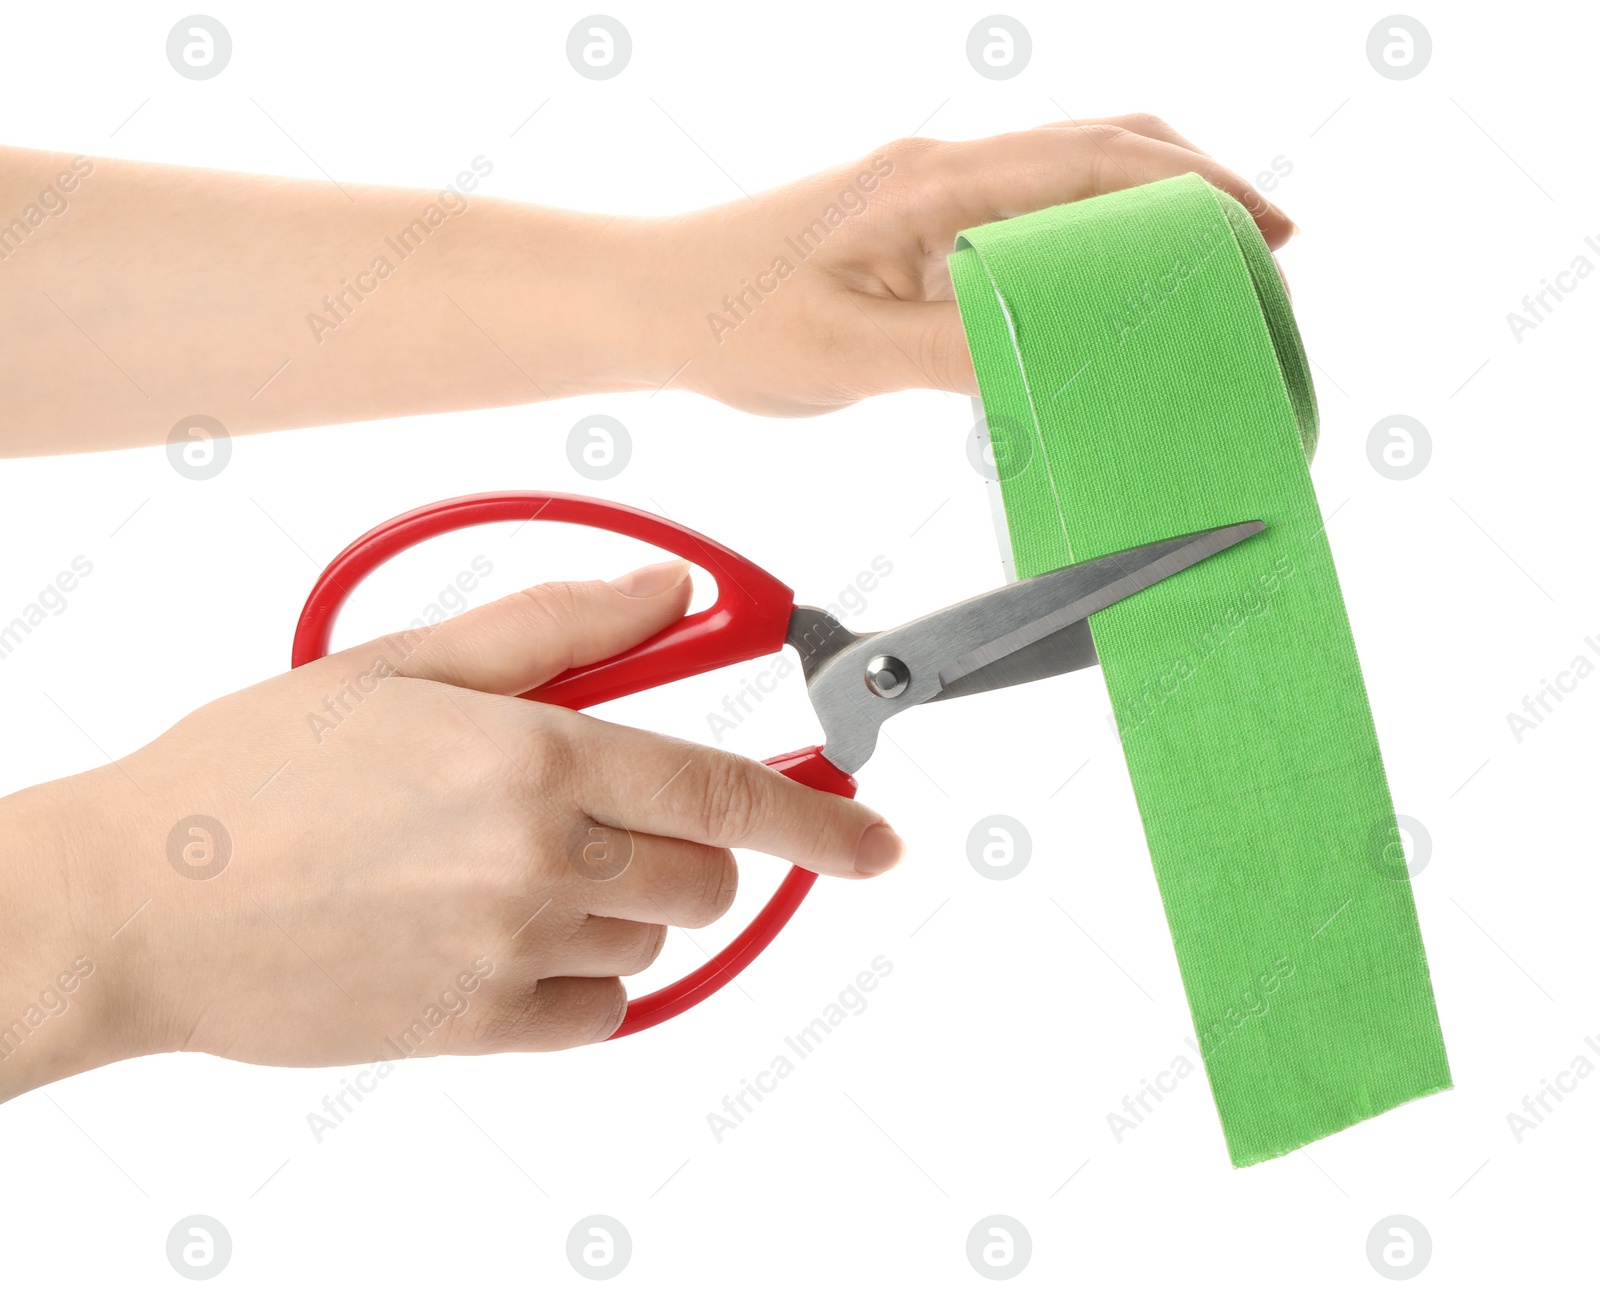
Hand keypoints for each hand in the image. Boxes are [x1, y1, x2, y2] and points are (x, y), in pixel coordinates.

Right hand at [0, 561, 902, 1100]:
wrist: (138, 904)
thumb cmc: (254, 772)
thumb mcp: (404, 661)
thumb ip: (561, 627)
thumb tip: (675, 595)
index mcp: (533, 755)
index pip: (726, 791)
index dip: (822, 823)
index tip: (879, 844)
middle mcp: (540, 861)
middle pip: (707, 875)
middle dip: (690, 841)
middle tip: (604, 807)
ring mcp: (512, 957)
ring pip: (658, 941)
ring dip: (630, 902)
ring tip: (518, 863)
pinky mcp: (479, 1031)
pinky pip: (602, 1012)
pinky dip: (586, 974)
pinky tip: (500, 931)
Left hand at [646, 114, 1295, 414]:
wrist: (652, 303)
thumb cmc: (725, 316)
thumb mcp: (845, 353)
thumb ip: (956, 352)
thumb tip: (1061, 359)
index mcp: (932, 183)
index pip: (1093, 165)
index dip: (1192, 191)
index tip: (1262, 231)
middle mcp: (942, 175)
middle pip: (1103, 152)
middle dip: (1195, 192)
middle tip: (1264, 254)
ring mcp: (933, 201)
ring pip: (1070, 185)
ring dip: (1147, 217)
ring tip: (1210, 274)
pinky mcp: (920, 236)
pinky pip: (1028, 228)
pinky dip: (1090, 253)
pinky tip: (1112, 298)